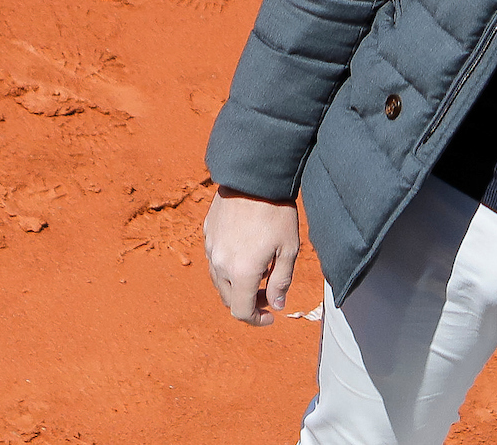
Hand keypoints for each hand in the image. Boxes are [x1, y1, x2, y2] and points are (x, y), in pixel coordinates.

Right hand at [202, 187, 301, 325]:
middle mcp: (220, 263)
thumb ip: (281, 282)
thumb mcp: (289, 249)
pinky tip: (245, 251)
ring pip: (219, 280)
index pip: (241, 311)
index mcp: (241, 272)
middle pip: (229, 298)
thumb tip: (277, 305)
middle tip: (268, 292)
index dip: (256, 319)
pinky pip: (214, 259)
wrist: (255, 176)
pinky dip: (228, 266)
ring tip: (258, 271)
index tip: (270, 315)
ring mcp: (210, 247)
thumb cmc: (277, 212)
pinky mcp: (208, 233)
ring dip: (236, 285)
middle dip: (248, 302)